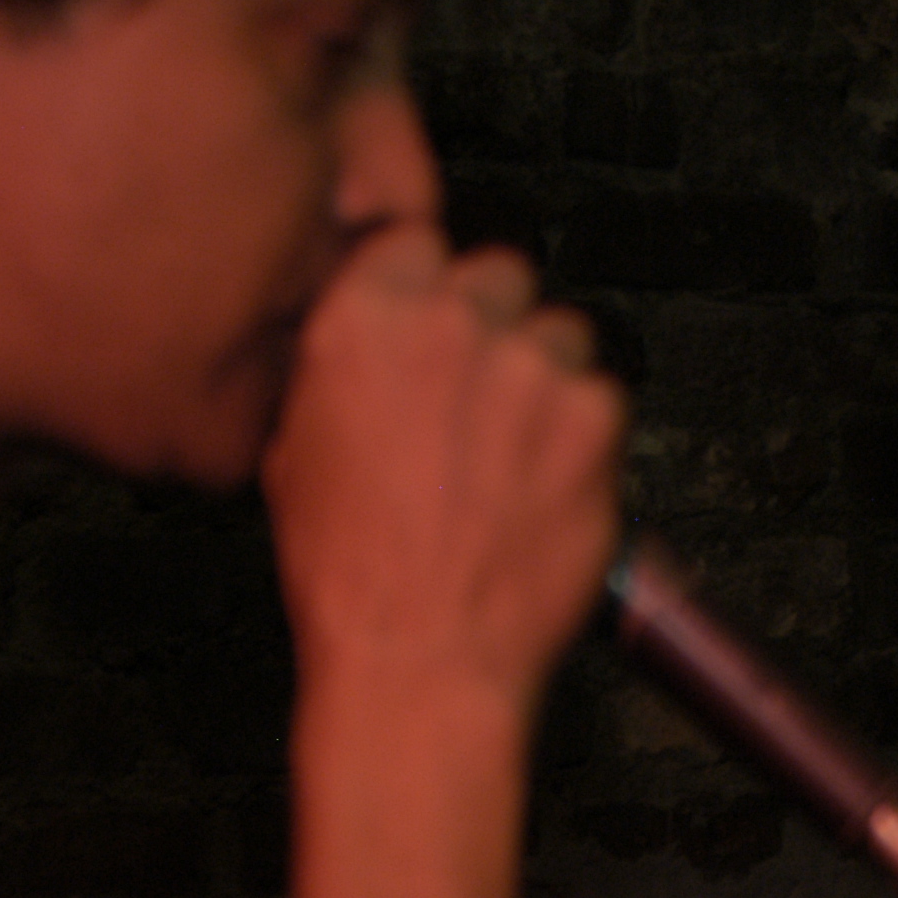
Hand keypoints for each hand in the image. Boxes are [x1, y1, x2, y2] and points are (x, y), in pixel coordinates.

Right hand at [257, 224, 622, 703]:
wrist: (421, 657)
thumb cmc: (352, 575)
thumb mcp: (295, 452)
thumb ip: (341, 369)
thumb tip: (373, 341)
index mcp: (365, 319)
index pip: (418, 241)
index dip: (429, 286)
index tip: (437, 320)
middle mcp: (451, 326)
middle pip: (500, 273)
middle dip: (494, 326)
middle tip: (480, 396)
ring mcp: (530, 364)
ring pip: (560, 332)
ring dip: (545, 378)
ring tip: (514, 453)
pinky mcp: (595, 412)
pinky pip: (603, 395)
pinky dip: (585, 435)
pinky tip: (545, 484)